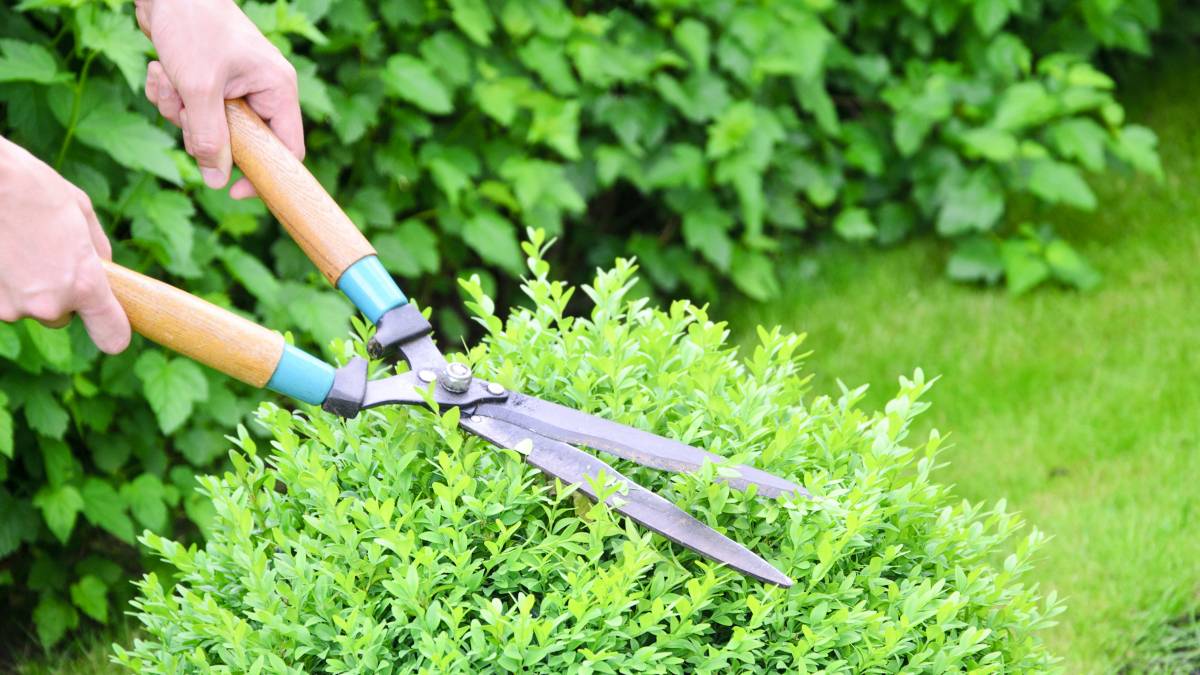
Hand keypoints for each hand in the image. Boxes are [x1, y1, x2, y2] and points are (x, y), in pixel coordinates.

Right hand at [0, 137, 130, 353]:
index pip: (112, 336)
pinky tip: (2, 251)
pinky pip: (3, 299)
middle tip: (46, 256)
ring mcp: (12, 307)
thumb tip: (104, 270)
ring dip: (26, 286)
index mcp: (85, 284)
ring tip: (16, 246)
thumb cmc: (31, 187)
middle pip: (62, 317)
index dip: (113, 331)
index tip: (109, 324)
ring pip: (28, 307)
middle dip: (59, 294)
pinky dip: (2, 282)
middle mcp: (50, 305)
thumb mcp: (81, 211)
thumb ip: (97, 250)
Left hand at [136, 0, 302, 198]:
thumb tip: (217, 181)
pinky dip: (172, 97)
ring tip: (169, 80)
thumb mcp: (198, 87)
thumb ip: (208, 137)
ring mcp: (235, 87)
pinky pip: (191, 111)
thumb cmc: (192, 25)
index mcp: (277, 90)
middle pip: (240, 142)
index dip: (264, 174)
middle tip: (184, 111)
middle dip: (202, 131)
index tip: (233, 190)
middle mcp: (262, 91)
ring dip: (179, 112)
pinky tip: (162, 71)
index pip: (286, 149)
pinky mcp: (210, 82)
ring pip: (209, 128)